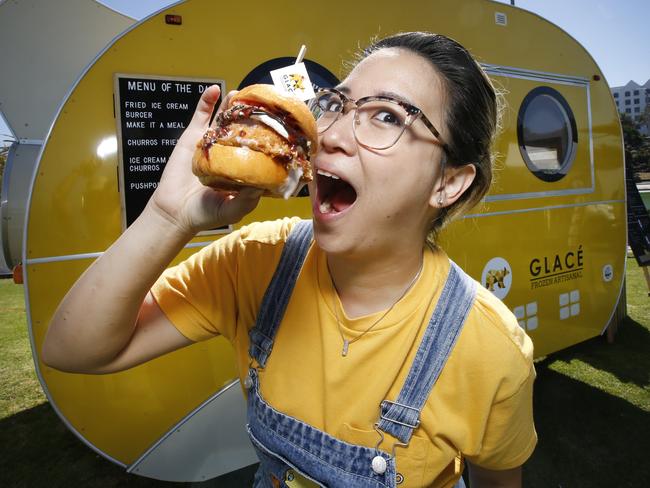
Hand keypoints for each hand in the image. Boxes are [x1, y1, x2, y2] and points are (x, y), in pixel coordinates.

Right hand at [149, 85, 262, 235]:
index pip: (261, 147)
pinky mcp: (193, 138)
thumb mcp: (232, 210)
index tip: (281, 124)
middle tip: (262, 101)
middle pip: (245, 128)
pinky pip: (200, 115)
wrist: (175, 212)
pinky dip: (207, 101)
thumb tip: (261, 185)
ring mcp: (212, 143)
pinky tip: (214, 90)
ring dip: (233, 104)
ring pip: (225, 118)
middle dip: (254, 114)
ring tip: (241, 93)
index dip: (271, 136)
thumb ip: (247, 200)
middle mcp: (231, 152)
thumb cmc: (206, 214)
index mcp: (244, 168)